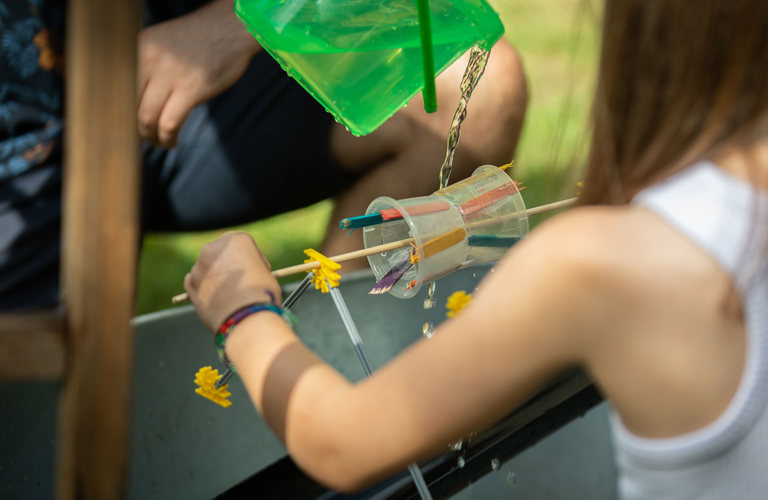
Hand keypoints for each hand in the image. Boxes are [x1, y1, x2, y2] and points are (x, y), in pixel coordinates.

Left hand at [137, 0, 259, 147]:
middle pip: (131, 105)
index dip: (125, 112)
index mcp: (141, 46)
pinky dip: (168, 138)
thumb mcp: (166, 44)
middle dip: (138, 128)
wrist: (233, 27)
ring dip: (152, 137)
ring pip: (147, 117)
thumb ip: (149, 66)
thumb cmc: (203, 39)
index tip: (133, 124)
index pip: (121, 88)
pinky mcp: (191, 88)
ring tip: (161, 142)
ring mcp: (170, 73)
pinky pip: (170, 123)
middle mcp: (150, 58)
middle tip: (147, 138)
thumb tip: (139, 104)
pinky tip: (173, 141)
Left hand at [184, 232, 280, 331]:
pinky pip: (196, 282)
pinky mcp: (190, 284)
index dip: (252, 257)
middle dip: (230, 265)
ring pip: (208, 268)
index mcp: (236, 240)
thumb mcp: (264, 275)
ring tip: (230, 296)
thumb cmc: (261, 294)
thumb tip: (249, 275)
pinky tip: (217, 300)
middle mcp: (214, 248)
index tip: (257, 269)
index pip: (243, 244)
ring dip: (216, 278)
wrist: (246, 316)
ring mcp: (199, 266)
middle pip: (222, 253)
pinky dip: (204, 289)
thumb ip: (253, 269)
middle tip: (240, 280)